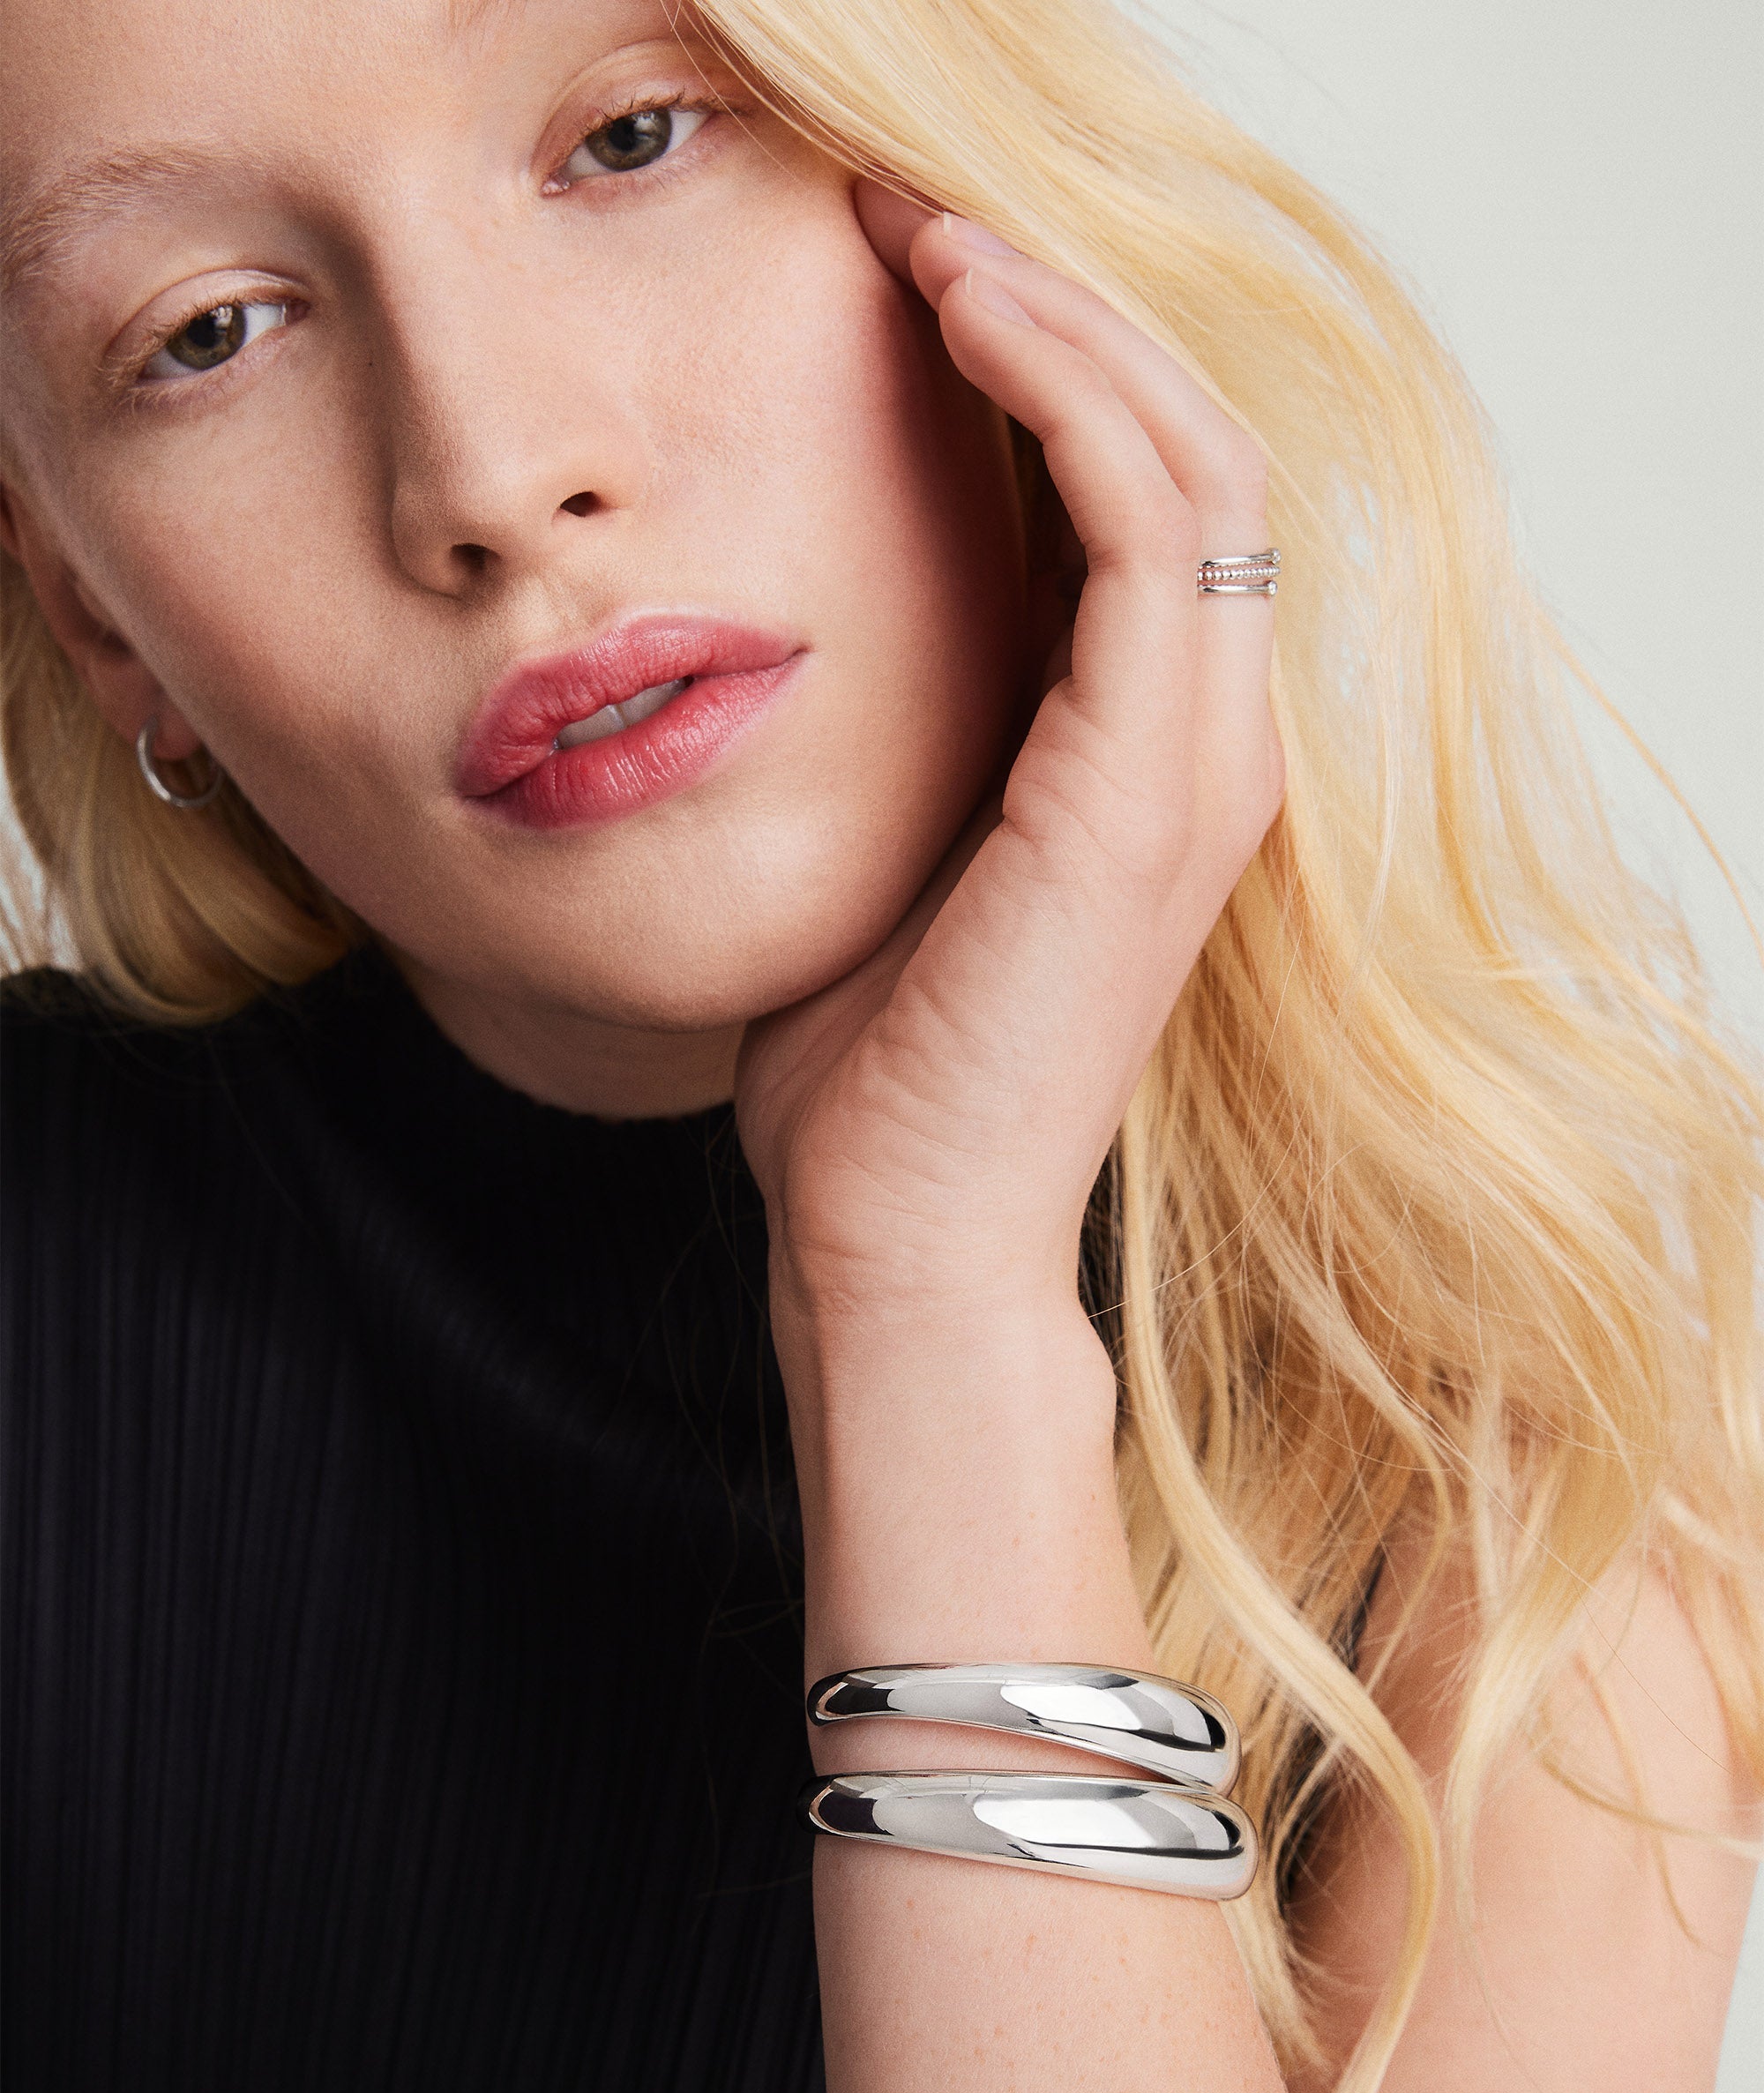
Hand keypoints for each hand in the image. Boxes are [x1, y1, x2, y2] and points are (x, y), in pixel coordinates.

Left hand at [735, 182, 1281, 1374]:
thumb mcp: (890, 859)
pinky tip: (962, 321)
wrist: (902, 1236)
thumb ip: (912, 739)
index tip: (917, 281)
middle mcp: (1207, 743)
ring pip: (1193, 455)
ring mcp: (1199, 761)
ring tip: (934, 230)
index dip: (1053, 369)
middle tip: (920, 214)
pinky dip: (1069, 397)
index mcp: (1147, 759)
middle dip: (1064, 307)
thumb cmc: (872, 1072)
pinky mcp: (1149, 784)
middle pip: (1191, 446)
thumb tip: (816, 625)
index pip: (1148, 506)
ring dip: (1069, 318)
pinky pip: (1151, 525)